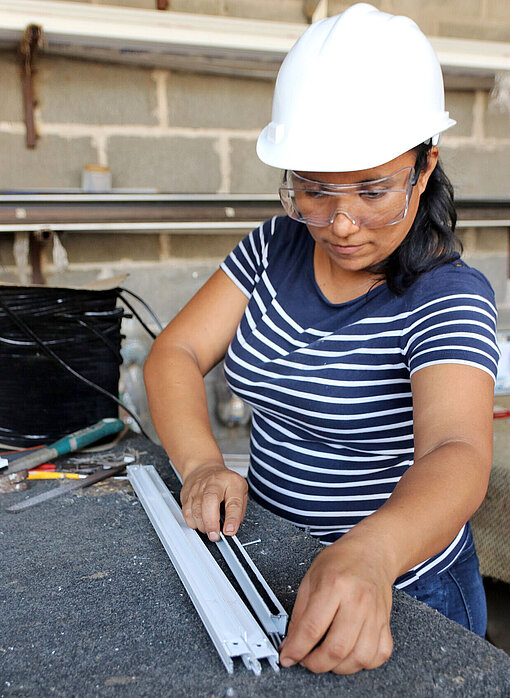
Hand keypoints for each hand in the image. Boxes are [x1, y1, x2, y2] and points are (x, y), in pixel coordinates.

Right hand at [180, 462, 247, 541]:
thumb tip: (230, 529)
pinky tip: (200, 522)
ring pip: (196, 509)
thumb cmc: (224, 482)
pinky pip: (187, 513)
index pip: (233, 501)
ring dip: (203, 525)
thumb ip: (238, 512)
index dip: (232, 518)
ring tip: (210, 529)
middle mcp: (214, 482)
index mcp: (232, 482)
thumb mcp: (240, 492)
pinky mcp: (187, 494)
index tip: (229, 531)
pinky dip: (193, 522)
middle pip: (210, 501)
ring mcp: (198, 487)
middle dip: (211, 523)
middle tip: (215, 535)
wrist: (204, 468)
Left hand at [279, 536, 393, 673]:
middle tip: (305, 660)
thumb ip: (300, 612)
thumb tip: (290, 642)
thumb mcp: (311, 577)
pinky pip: (378, 655)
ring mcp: (375, 614)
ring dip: (338, 667)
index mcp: (334, 585)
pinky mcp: (386, 623)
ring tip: (326, 657)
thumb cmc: (341, 561)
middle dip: (315, 663)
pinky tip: (350, 652)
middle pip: (337, 648)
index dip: (296, 649)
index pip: (312, 628)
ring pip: (359, 658)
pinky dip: (362, 662)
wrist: (372, 552)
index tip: (288, 657)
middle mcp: (357, 601)